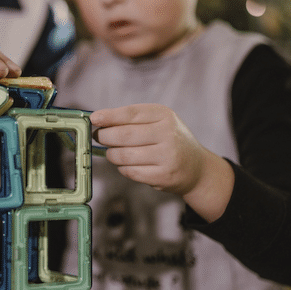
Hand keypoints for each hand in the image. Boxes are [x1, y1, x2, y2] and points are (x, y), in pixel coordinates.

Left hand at [90, 104, 233, 221]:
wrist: (196, 167)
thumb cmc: (170, 140)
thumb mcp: (158, 122)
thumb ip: (132, 119)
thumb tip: (99, 121)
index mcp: (164, 116)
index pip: (131, 113)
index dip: (109, 116)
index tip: (94, 119)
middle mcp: (168, 134)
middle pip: (124, 135)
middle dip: (105, 136)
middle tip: (99, 137)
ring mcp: (167, 156)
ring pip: (123, 156)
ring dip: (112, 155)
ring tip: (113, 152)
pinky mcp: (163, 176)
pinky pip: (130, 172)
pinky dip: (122, 168)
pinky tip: (126, 165)